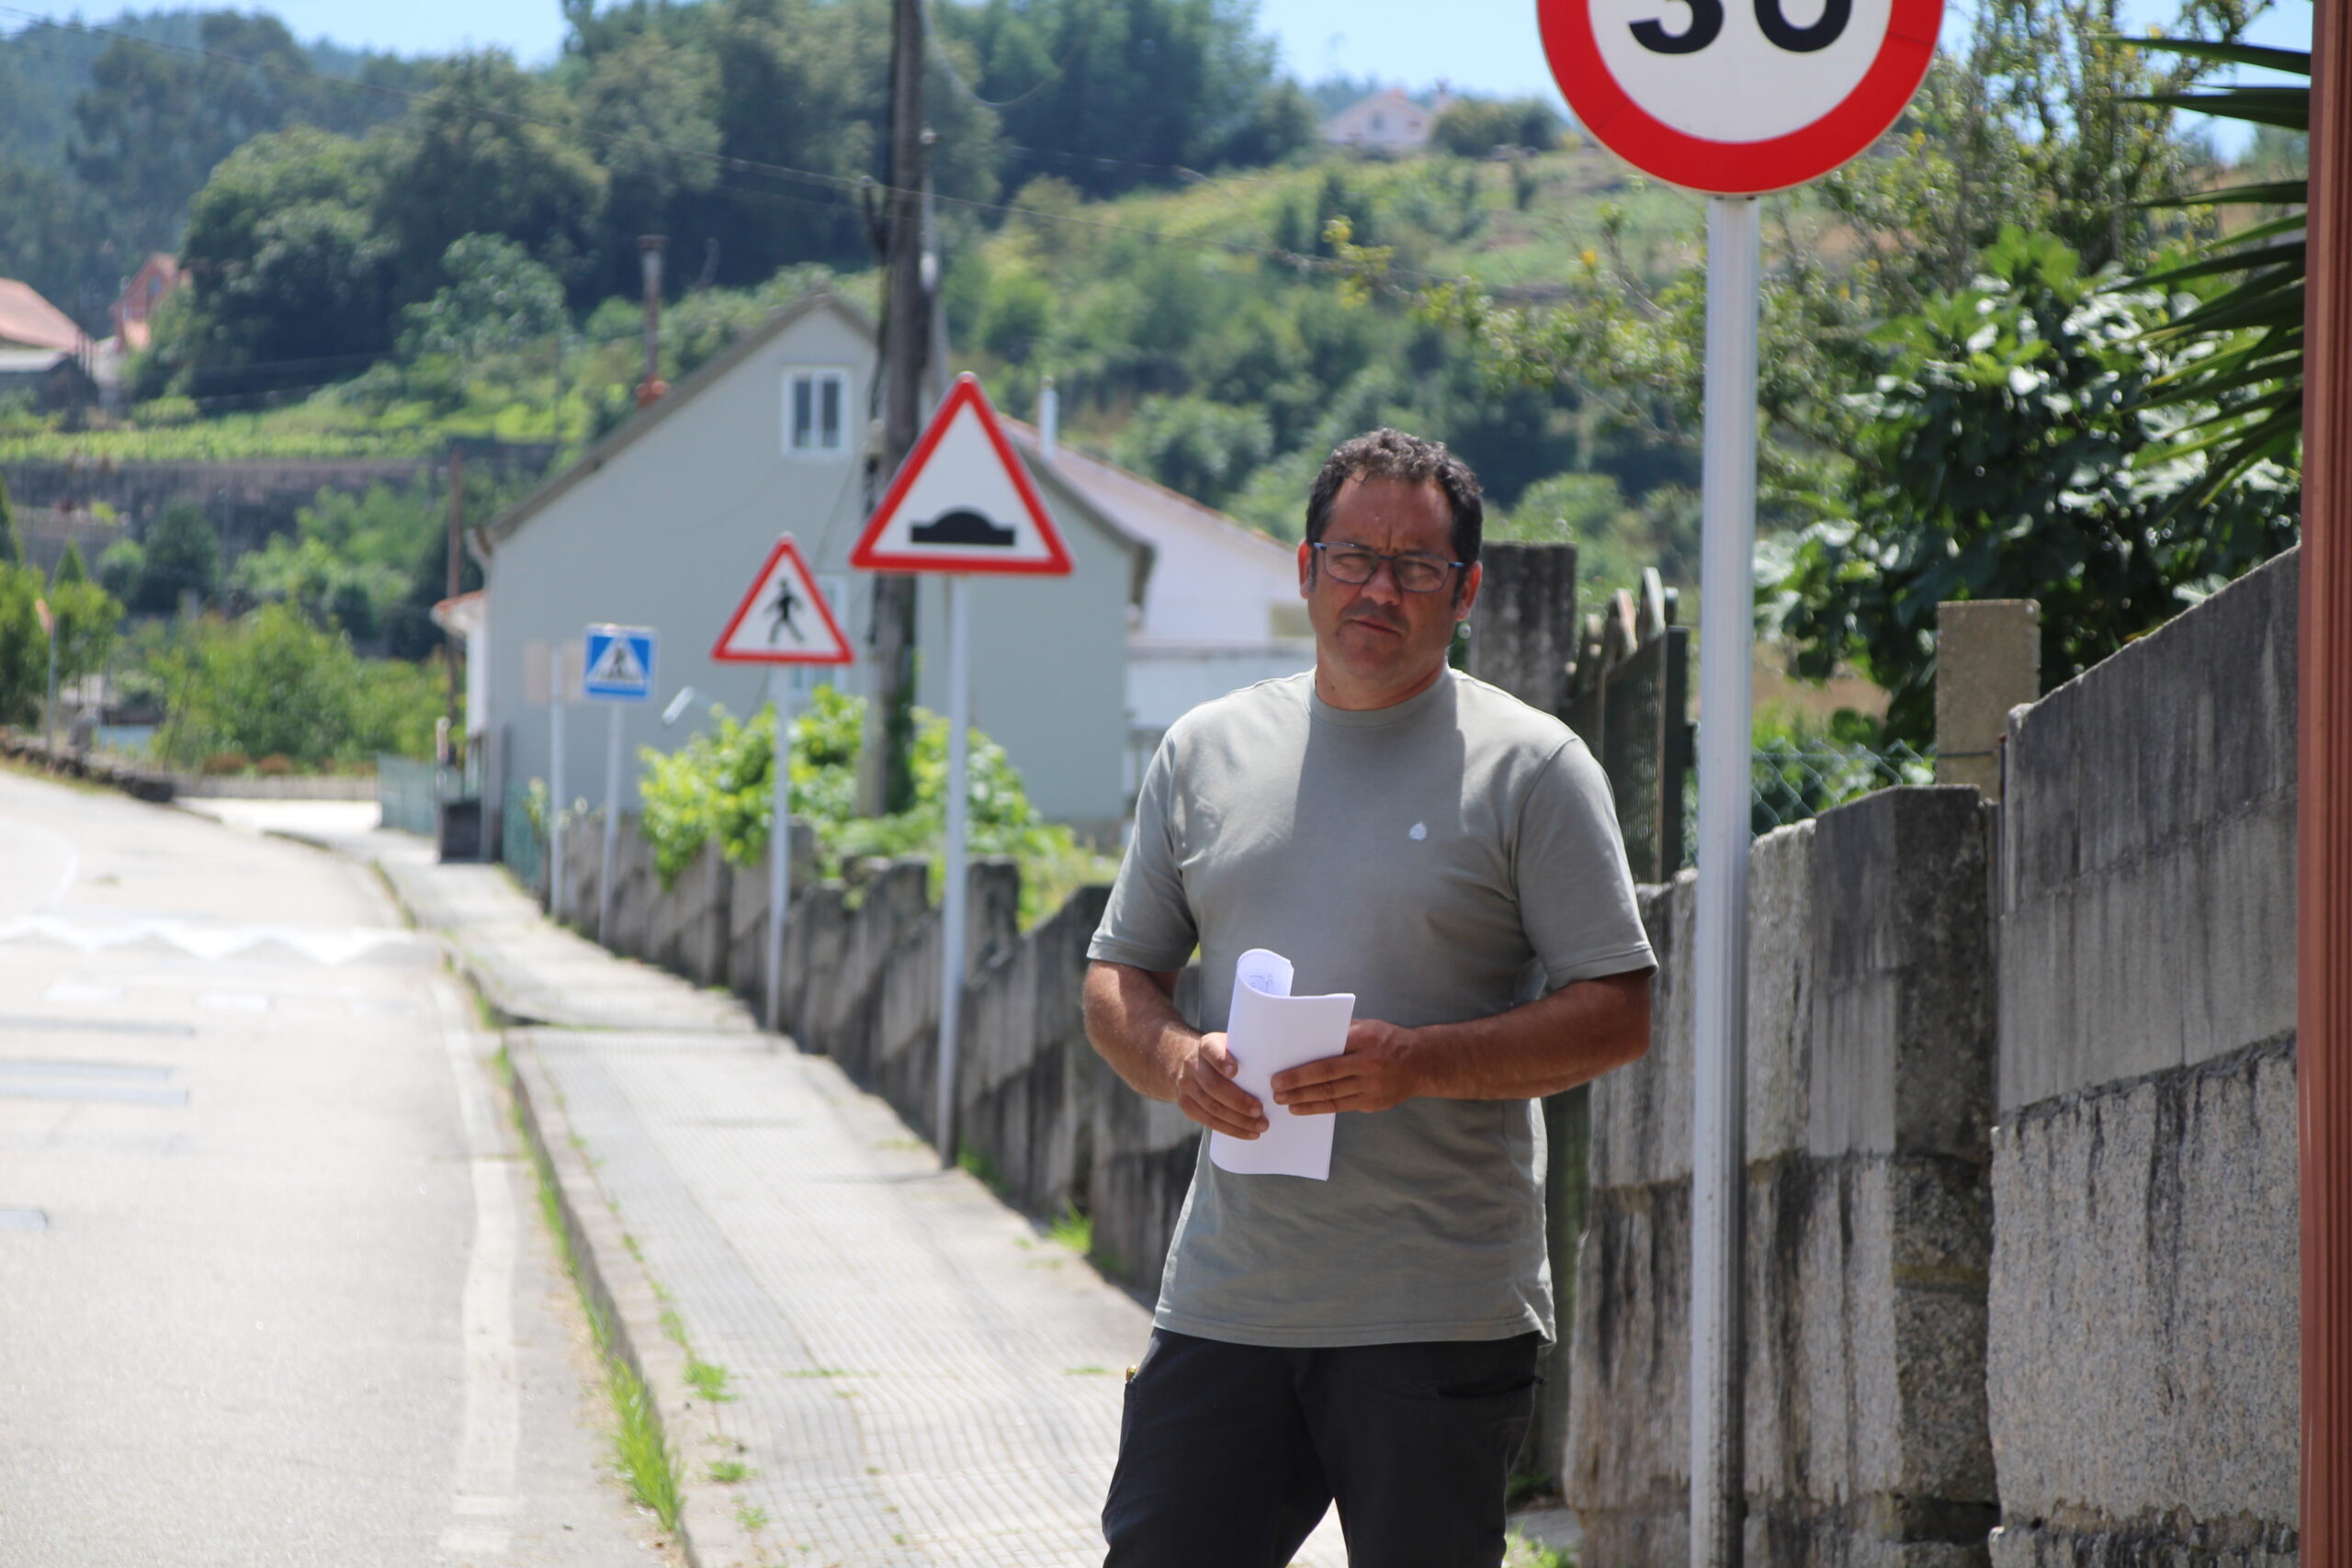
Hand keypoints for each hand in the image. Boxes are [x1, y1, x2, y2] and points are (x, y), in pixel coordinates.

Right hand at [1178, 1032, 1267, 1138]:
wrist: (1190, 1063)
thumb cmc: (1224, 1056)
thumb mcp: (1232, 1045)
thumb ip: (1248, 1053)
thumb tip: (1283, 1065)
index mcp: (1206, 1046)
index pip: (1211, 1051)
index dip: (1222, 1061)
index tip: (1236, 1072)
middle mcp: (1192, 1064)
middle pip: (1213, 1086)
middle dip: (1238, 1101)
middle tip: (1260, 1110)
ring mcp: (1186, 1085)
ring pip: (1212, 1107)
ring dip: (1238, 1120)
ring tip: (1260, 1126)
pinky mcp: (1186, 1104)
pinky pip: (1208, 1121)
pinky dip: (1230, 1129)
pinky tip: (1247, 1133)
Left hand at [1272, 1019, 1421, 1115]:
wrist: (1423, 1062)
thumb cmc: (1388, 1040)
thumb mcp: (1367, 1027)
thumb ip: (1340, 1033)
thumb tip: (1306, 1038)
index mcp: (1365, 1040)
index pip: (1328, 1056)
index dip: (1302, 1070)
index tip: (1280, 1075)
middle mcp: (1370, 1064)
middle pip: (1327, 1079)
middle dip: (1297, 1087)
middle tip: (1276, 1091)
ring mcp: (1373, 1087)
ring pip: (1332, 1096)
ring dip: (1305, 1101)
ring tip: (1285, 1102)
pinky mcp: (1374, 1104)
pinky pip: (1341, 1106)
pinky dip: (1320, 1108)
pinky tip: (1303, 1108)